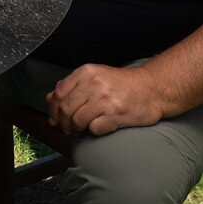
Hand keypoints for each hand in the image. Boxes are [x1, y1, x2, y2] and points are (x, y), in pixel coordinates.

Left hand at [45, 63, 166, 135]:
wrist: (152, 88)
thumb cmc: (122, 84)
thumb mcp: (95, 77)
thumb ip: (71, 86)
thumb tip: (49, 99)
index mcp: (86, 72)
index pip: (58, 93)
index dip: (53, 109)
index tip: (54, 118)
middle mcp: (94, 84)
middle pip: (65, 109)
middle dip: (62, 123)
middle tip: (67, 128)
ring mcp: (105, 99)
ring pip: (77, 121)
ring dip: (77, 128)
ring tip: (83, 127)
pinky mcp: (116, 114)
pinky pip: (94, 129)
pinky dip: (94, 131)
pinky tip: (101, 126)